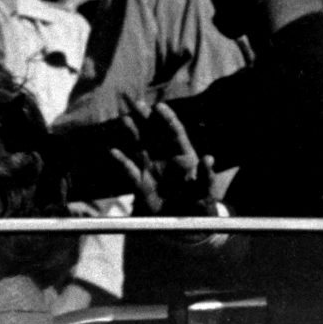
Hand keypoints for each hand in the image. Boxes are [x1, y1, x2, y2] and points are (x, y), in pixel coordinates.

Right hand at [110, 95, 218, 215]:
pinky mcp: (143, 184)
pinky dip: (123, 162)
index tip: (159, 107)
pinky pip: (131, 171)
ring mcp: (153, 169)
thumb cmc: (201, 202)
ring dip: (133, 134)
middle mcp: (166, 158)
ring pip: (141, 146)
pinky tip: (113, 152)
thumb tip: (209, 158)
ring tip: (125, 119)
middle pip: (155, 134)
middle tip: (136, 102)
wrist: (185, 221)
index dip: (167, 119)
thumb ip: (207, 175)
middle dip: (146, 118)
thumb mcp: (208, 191)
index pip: (175, 133)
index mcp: (185, 156)